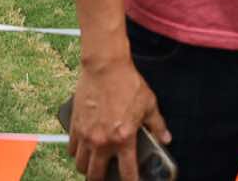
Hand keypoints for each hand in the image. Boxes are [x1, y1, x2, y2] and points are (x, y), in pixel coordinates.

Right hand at [68, 58, 168, 180]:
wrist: (105, 67)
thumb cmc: (128, 84)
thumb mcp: (149, 104)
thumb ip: (157, 125)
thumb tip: (165, 138)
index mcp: (124, 138)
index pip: (127, 172)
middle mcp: (103, 141)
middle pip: (96, 175)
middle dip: (101, 180)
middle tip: (106, 178)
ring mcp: (86, 135)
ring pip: (80, 165)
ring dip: (87, 168)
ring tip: (94, 165)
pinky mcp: (75, 126)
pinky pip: (71, 149)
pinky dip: (76, 152)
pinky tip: (83, 149)